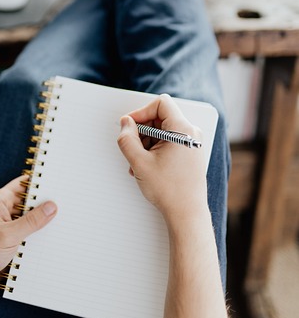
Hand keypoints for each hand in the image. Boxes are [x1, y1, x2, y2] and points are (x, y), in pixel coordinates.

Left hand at [0, 177, 56, 292]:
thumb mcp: (8, 235)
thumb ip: (31, 221)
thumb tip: (51, 207)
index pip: (22, 185)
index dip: (38, 183)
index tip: (57, 183)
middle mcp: (4, 213)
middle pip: (29, 204)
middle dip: (44, 205)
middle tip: (65, 204)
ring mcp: (8, 228)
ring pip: (30, 221)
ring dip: (42, 224)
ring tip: (63, 222)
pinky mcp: (11, 243)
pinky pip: (29, 236)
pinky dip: (38, 238)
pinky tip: (52, 240)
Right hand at [117, 94, 207, 225]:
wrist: (187, 214)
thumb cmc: (170, 190)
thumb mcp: (139, 162)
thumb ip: (127, 138)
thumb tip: (125, 123)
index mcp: (183, 130)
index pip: (161, 104)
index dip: (141, 111)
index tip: (130, 125)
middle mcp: (191, 133)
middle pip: (160, 118)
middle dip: (142, 132)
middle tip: (133, 149)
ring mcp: (192, 143)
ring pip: (162, 131)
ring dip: (146, 144)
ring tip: (139, 164)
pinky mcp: (190, 153)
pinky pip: (169, 142)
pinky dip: (155, 150)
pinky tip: (147, 167)